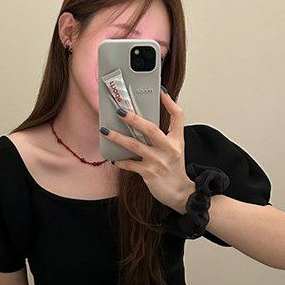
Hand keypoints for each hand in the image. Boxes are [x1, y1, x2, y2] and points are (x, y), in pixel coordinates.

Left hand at [101, 88, 194, 212]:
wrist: (180, 193)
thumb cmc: (174, 169)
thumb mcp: (176, 149)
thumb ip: (164, 136)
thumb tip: (144, 123)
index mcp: (177, 140)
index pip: (178, 116)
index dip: (169, 102)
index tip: (161, 91)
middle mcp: (169, 149)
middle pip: (150, 129)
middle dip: (133, 119)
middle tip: (119, 111)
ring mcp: (158, 161)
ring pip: (135, 145)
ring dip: (118, 137)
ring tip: (105, 130)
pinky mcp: (149, 173)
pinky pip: (130, 164)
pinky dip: (120, 161)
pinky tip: (113, 158)